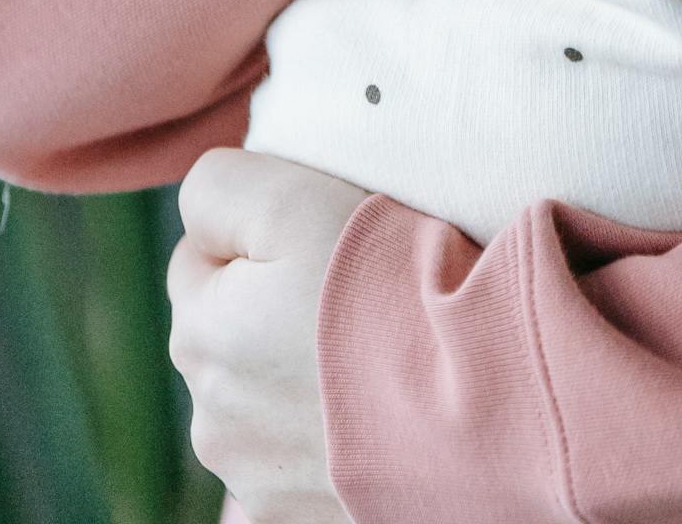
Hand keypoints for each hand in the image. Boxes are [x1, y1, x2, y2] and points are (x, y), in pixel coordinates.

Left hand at [168, 148, 370, 523]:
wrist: (483, 406)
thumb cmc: (391, 291)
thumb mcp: (292, 201)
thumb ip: (219, 191)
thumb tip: (202, 215)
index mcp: (199, 335)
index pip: (200, 258)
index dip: (261, 235)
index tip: (322, 238)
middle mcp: (213, 421)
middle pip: (232, 333)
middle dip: (276, 308)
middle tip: (358, 292)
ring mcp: (261, 480)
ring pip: (268, 398)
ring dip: (304, 374)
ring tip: (379, 354)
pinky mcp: (307, 516)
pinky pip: (308, 453)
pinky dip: (335, 429)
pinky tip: (385, 412)